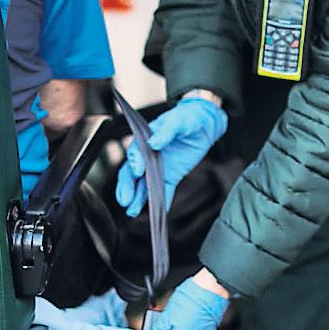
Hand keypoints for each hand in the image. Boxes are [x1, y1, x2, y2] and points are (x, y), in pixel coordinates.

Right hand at [115, 95, 227, 216]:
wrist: (203, 124)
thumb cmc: (187, 118)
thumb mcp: (178, 121)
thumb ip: (166, 131)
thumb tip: (154, 143)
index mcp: (146, 139)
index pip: (135, 152)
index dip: (135, 162)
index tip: (137, 171)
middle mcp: (149, 155)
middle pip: (132, 173)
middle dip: (128, 187)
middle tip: (125, 200)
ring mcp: (159, 167)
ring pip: (144, 185)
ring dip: (138, 198)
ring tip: (132, 211)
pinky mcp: (171, 175)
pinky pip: (165, 190)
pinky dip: (162, 201)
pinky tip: (159, 211)